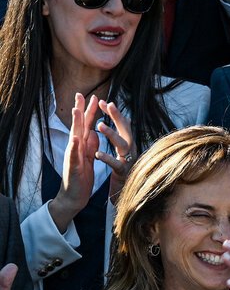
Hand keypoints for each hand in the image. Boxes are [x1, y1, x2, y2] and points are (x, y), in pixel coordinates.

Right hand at [49, 94, 101, 232]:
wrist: (74, 196)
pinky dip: (74, 146)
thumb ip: (90, 145)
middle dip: (81, 110)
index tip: (95, 96)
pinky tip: (75, 138)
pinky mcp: (73, 167)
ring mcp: (73, 156)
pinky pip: (74, 155)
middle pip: (80, 126)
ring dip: (76, 124)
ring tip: (77, 110)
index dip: (91, 111)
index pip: (88, 125)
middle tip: (82, 94)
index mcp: (83, 145)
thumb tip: (94, 132)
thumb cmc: (81, 176)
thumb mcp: (89, 158)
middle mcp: (77, 148)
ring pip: (75, 137)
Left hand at [93, 99, 135, 201]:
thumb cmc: (124, 171)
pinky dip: (107, 158)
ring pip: (123, 145)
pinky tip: (97, 154)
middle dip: (117, 117)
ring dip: (111, 134)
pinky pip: (116, 164)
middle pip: (126, 130)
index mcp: (128, 144)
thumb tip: (126, 118)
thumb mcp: (123, 152)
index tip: (103, 101)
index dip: (114, 113)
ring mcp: (129, 161)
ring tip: (99, 125)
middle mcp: (131, 150)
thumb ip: (122, 136)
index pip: (123, 125)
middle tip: (108, 104)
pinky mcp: (124, 173)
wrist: (126, 194)